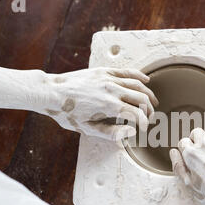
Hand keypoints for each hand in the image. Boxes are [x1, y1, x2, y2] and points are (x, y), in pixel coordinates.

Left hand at [43, 67, 157, 139]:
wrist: (51, 92)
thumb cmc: (67, 113)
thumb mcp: (88, 128)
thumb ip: (111, 132)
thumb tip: (131, 132)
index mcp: (109, 106)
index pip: (137, 114)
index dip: (145, 122)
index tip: (145, 128)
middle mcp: (112, 90)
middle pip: (141, 98)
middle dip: (149, 110)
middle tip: (150, 118)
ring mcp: (109, 79)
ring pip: (137, 85)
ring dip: (148, 94)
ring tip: (153, 102)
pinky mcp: (104, 71)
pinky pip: (127, 72)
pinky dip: (139, 76)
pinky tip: (146, 80)